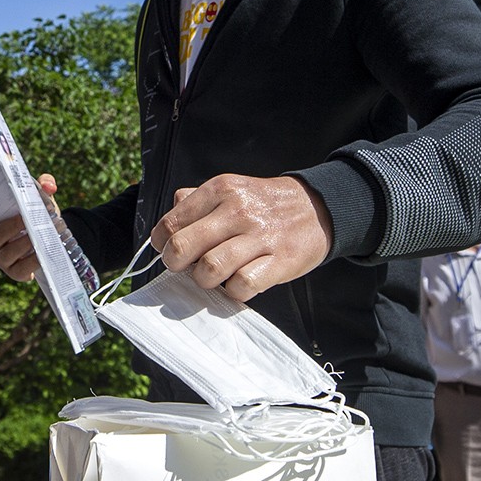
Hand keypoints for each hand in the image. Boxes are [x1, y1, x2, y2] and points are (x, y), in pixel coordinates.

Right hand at [0, 174, 58, 281]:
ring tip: (40, 237)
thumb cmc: (40, 218)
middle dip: (12, 228)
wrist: (52, 240)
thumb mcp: (43, 200)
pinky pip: (20, 270)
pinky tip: (43, 256)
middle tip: (28, 220)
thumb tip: (48, 186)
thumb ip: (45, 185)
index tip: (18, 209)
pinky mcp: (16, 273)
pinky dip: (31, 263)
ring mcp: (4, 260)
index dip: (1, 215)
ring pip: (7, 255)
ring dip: (24, 245)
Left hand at [151, 174, 332, 301]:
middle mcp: (238, 210)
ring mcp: (260, 237)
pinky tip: (239, 282)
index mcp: (221, 190)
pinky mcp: (279, 261)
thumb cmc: (266, 205)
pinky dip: (234, 291)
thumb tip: (169, 219)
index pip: (171, 223)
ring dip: (205, 280)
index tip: (167, 250)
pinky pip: (242, 285)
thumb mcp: (232, 189)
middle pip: (183, 247)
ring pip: (210, 269)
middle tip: (186, 268)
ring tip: (214, 277)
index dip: (162, 243)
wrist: (318, 208)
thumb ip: (197, 201)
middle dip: (176, 265)